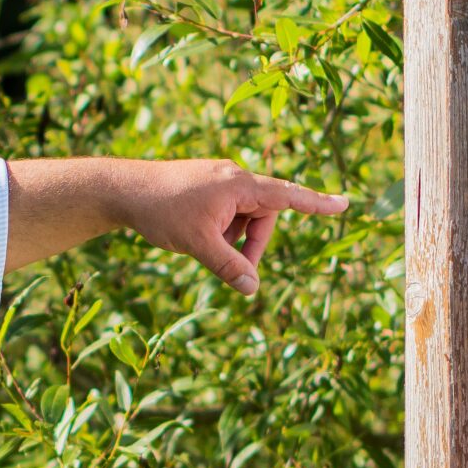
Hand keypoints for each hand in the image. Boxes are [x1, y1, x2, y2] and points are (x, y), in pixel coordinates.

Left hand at [108, 158, 348, 296]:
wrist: (123, 189)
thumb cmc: (161, 210)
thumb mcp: (198, 243)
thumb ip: (228, 266)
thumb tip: (253, 290)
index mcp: (239, 184)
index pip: (288, 195)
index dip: (317, 203)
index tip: (344, 205)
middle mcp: (234, 178)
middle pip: (264, 216)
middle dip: (252, 244)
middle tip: (233, 269)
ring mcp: (219, 181)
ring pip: (244, 217)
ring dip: (235, 239)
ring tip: (204, 246)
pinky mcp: (206, 187)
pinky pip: (227, 213)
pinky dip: (221, 230)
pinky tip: (196, 236)